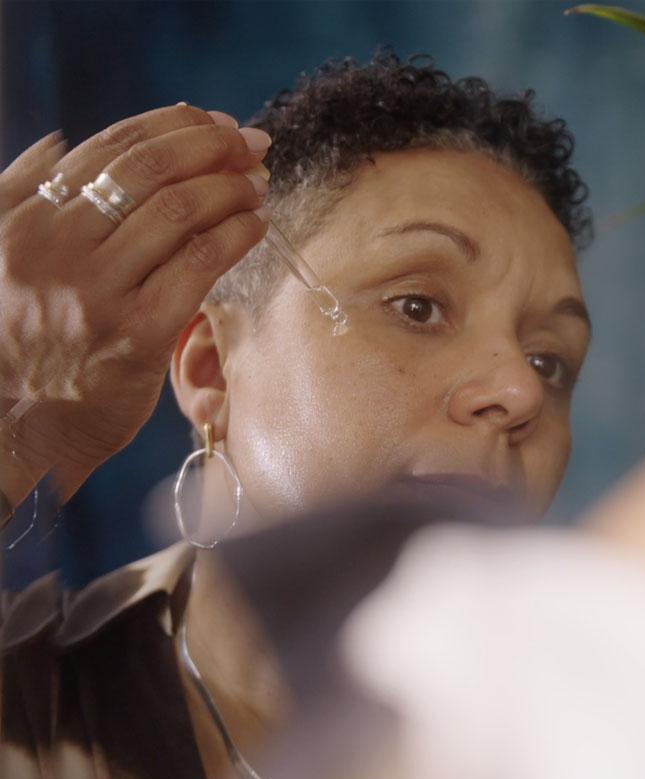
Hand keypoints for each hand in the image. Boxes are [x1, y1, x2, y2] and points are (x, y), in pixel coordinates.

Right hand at [0, 105, 270, 502]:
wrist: (20, 425)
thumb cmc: (18, 338)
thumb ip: (22, 194)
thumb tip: (62, 142)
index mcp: (25, 218)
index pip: (111, 149)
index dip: (173, 127)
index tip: (214, 122)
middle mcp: (55, 246)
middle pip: (150, 172)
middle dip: (211, 148)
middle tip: (252, 146)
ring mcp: (96, 291)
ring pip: (178, 212)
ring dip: (230, 188)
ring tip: (256, 185)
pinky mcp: (136, 334)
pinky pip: (199, 265)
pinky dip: (235, 234)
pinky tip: (255, 224)